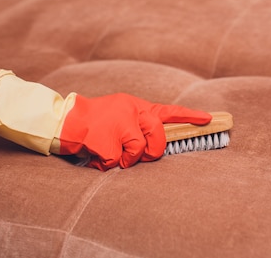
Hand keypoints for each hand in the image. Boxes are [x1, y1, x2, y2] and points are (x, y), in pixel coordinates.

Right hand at [52, 93, 211, 170]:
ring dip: (126, 160)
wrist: (61, 119)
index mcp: (134, 105)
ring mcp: (117, 124)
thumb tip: (155, 145)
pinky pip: (116, 162)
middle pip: (157, 136)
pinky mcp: (105, 139)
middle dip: (152, 152)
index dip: (190, 116)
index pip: (167, 111)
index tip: (209, 118)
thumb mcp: (117, 113)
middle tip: (138, 156)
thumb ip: (137, 123)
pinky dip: (106, 164)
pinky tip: (95, 155)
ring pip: (138, 152)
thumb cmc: (92, 121)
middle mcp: (129, 111)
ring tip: (109, 154)